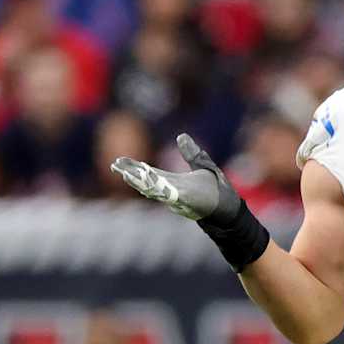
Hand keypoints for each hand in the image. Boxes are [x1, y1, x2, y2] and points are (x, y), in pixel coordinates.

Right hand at [111, 132, 241, 223]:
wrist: (229, 208)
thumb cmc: (217, 191)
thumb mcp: (202, 166)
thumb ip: (191, 153)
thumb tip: (181, 136)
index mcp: (172, 181)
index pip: (149, 173)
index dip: (134, 168)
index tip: (118, 161)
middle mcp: (171, 189)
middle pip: (146, 180)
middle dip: (131, 173)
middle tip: (114, 166)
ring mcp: (178, 196)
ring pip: (154, 188)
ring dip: (140, 181)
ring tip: (125, 174)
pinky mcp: (187, 200)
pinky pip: (169, 194)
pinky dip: (158, 188)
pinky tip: (148, 183)